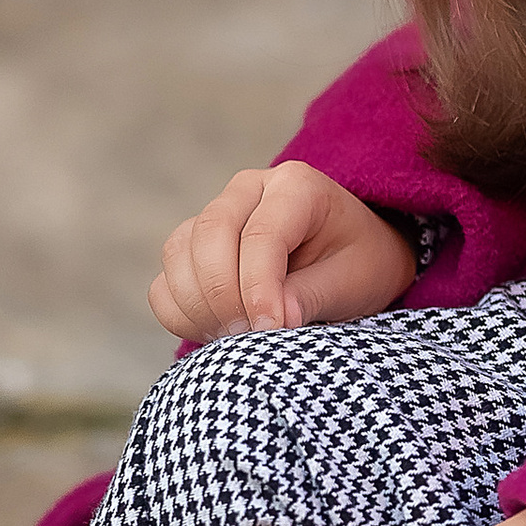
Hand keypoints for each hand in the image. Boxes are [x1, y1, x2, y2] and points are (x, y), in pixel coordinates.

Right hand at [148, 163, 417, 341]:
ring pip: (178, 256)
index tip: (270, 329)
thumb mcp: (354, 280)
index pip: (261, 236)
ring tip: (240, 339)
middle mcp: (248, 189)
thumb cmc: (360, 263)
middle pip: (208, 238)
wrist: (354, 256)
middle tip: (251, 339)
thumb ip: (311, 297)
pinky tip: (218, 333)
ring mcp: (214, 214)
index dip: (258, 288)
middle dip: (224, 297)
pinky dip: (181, 314)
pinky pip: (165, 283)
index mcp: (295, 185)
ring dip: (200, 307)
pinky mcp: (193, 247)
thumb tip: (268, 323)